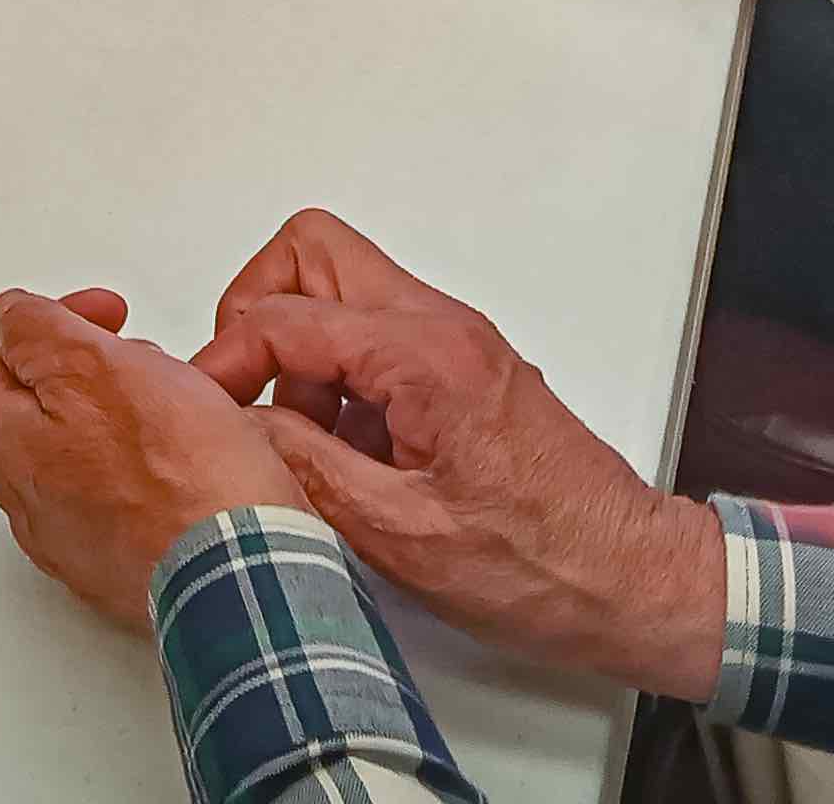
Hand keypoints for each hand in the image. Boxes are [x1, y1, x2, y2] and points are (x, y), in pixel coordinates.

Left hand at [0, 284, 306, 623]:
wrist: (242, 576)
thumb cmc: (177, 476)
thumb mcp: (93, 363)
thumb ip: (35, 330)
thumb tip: (6, 315)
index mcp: (8, 448)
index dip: (52, 321)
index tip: (107, 316)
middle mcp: (30, 506)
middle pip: (39, 411)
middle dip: (88, 370)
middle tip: (144, 361)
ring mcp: (76, 544)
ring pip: (83, 457)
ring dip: (120, 419)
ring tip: (177, 410)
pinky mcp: (123, 570)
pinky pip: (120, 502)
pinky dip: (145, 471)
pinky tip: (188, 463)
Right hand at [191, 210, 726, 697]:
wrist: (630, 580)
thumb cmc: (541, 565)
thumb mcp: (397, 532)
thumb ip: (304, 465)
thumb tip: (236, 423)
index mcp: (425, 355)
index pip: (285, 316)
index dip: (225, 360)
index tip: (203, 407)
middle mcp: (442, 327)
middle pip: (311, 253)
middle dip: (257, 312)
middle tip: (243, 388)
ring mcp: (455, 341)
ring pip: (341, 290)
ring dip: (300, 351)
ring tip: (304, 440)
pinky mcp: (462, 368)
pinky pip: (375, 337)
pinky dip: (340, 378)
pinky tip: (347, 455)